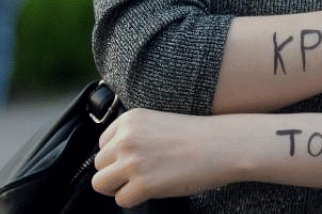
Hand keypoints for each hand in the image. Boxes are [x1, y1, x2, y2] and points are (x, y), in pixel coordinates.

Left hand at [93, 109, 232, 207]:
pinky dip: (135, 200)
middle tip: (139, 175)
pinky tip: (154, 190)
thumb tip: (113, 160)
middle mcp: (126, 139)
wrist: (223, 146)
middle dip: (116, 173)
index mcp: (129, 120)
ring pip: (101, 184)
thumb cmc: (197, 136)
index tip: (135, 160)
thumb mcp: (157, 123)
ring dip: (119, 188)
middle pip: (98, 165)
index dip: (116, 157)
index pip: (101, 145)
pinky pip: (121, 200)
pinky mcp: (143, 184)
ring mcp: (133, 162)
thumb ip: (133, 136)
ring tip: (141, 184)